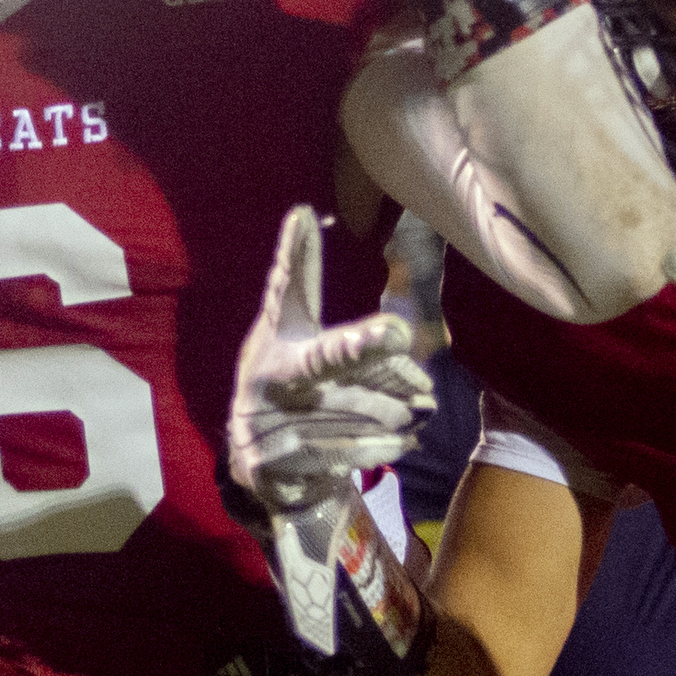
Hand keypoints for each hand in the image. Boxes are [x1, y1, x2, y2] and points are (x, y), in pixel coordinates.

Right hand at [227, 206, 432, 512]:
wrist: (261, 463)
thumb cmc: (284, 376)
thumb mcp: (288, 327)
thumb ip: (299, 276)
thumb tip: (302, 210)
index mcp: (273, 334)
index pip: (285, 290)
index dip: (294, 256)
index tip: (304, 215)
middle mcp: (266, 375)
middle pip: (322, 357)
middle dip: (358, 346)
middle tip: (397, 333)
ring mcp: (267, 422)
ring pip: (355, 409)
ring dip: (391, 408)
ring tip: (414, 404)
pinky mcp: (276, 465)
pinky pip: (350, 453)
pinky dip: (384, 445)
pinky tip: (406, 438)